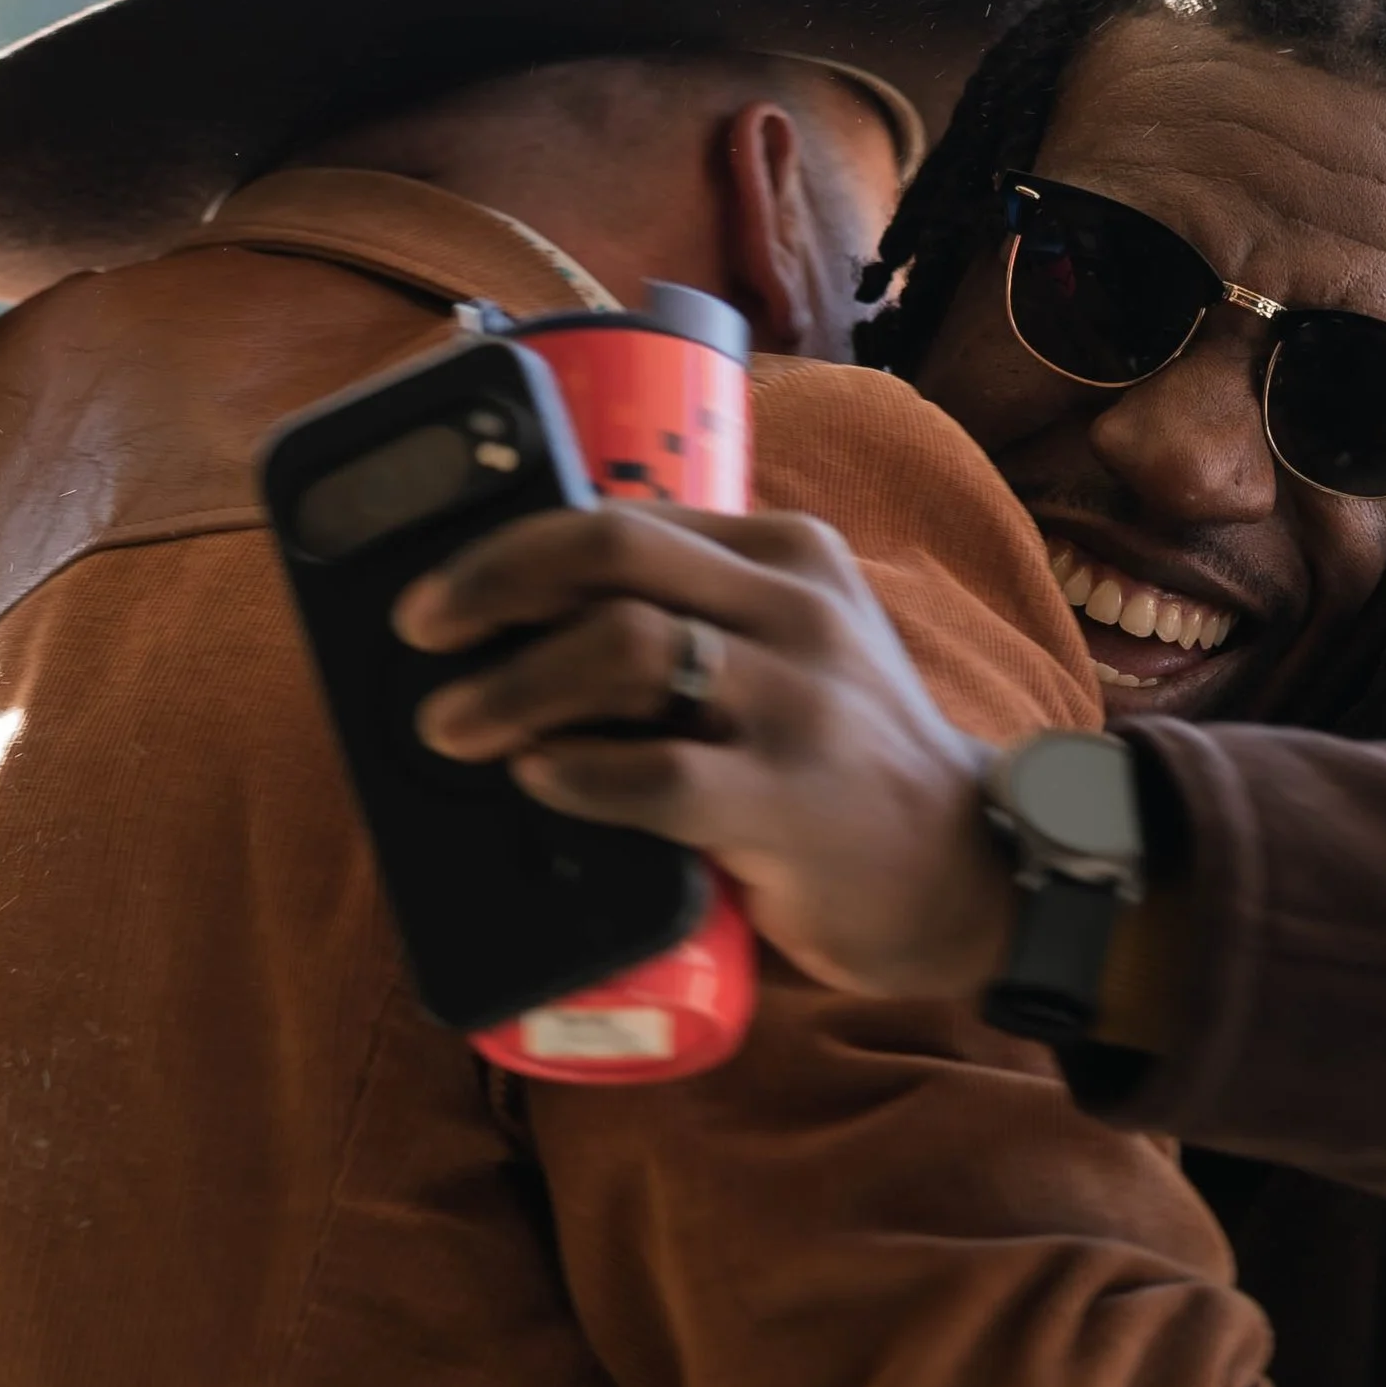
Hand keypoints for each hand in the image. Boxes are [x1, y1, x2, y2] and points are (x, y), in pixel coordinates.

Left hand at [394, 504, 1017, 999]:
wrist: (963, 869)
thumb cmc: (843, 759)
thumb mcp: (793, 649)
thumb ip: (698, 616)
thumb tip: (523, 619)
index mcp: (788, 556)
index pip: (626, 517)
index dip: (512, 548)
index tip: (438, 593)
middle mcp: (799, 610)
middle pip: (612, 555)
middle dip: (492, 587)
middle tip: (421, 636)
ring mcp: (800, 703)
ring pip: (623, 650)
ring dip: (512, 688)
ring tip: (450, 729)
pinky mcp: (791, 800)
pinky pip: (659, 773)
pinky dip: (577, 773)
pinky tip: (536, 781)